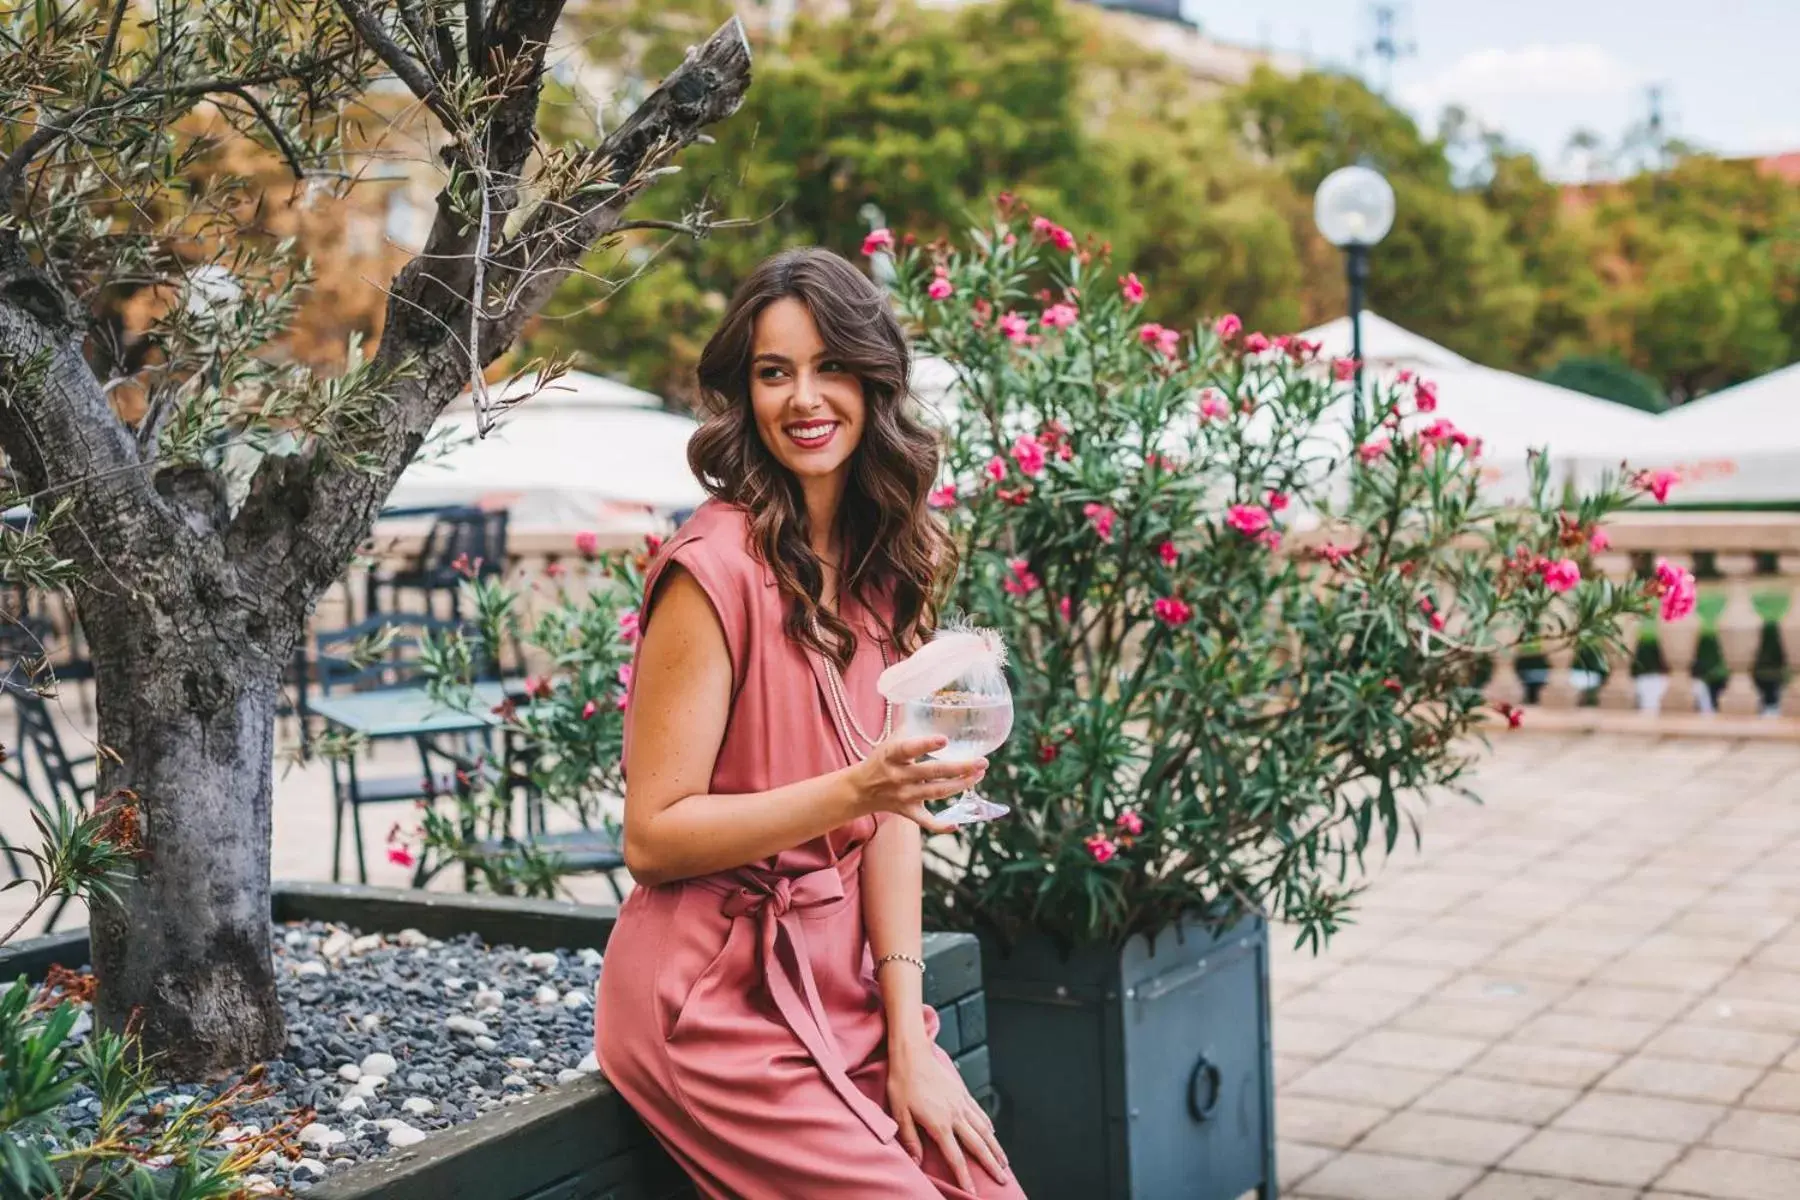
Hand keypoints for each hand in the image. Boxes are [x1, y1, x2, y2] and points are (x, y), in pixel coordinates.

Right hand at [848, 736, 986, 834]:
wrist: (861, 789)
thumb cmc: (881, 759)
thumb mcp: (891, 740)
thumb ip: (913, 726)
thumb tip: (938, 705)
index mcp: (892, 755)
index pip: (908, 748)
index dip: (926, 744)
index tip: (945, 739)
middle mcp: (898, 776)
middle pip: (932, 773)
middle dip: (959, 768)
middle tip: (981, 761)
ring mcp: (904, 796)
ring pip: (936, 792)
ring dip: (960, 785)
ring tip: (978, 775)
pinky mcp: (907, 812)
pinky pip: (926, 822)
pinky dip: (941, 826)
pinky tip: (958, 824)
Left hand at [887, 1042, 1008, 1189]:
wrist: (913, 1053)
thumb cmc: (903, 1081)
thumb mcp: (900, 1112)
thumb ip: (910, 1138)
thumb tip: (916, 1161)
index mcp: (939, 1123)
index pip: (955, 1156)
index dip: (964, 1176)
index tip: (972, 1192)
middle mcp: (955, 1114)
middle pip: (978, 1145)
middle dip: (991, 1164)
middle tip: (1003, 1179)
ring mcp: (961, 1102)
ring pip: (984, 1129)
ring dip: (996, 1147)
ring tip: (1004, 1161)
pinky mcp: (962, 1092)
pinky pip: (979, 1112)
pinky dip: (989, 1124)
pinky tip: (993, 1132)